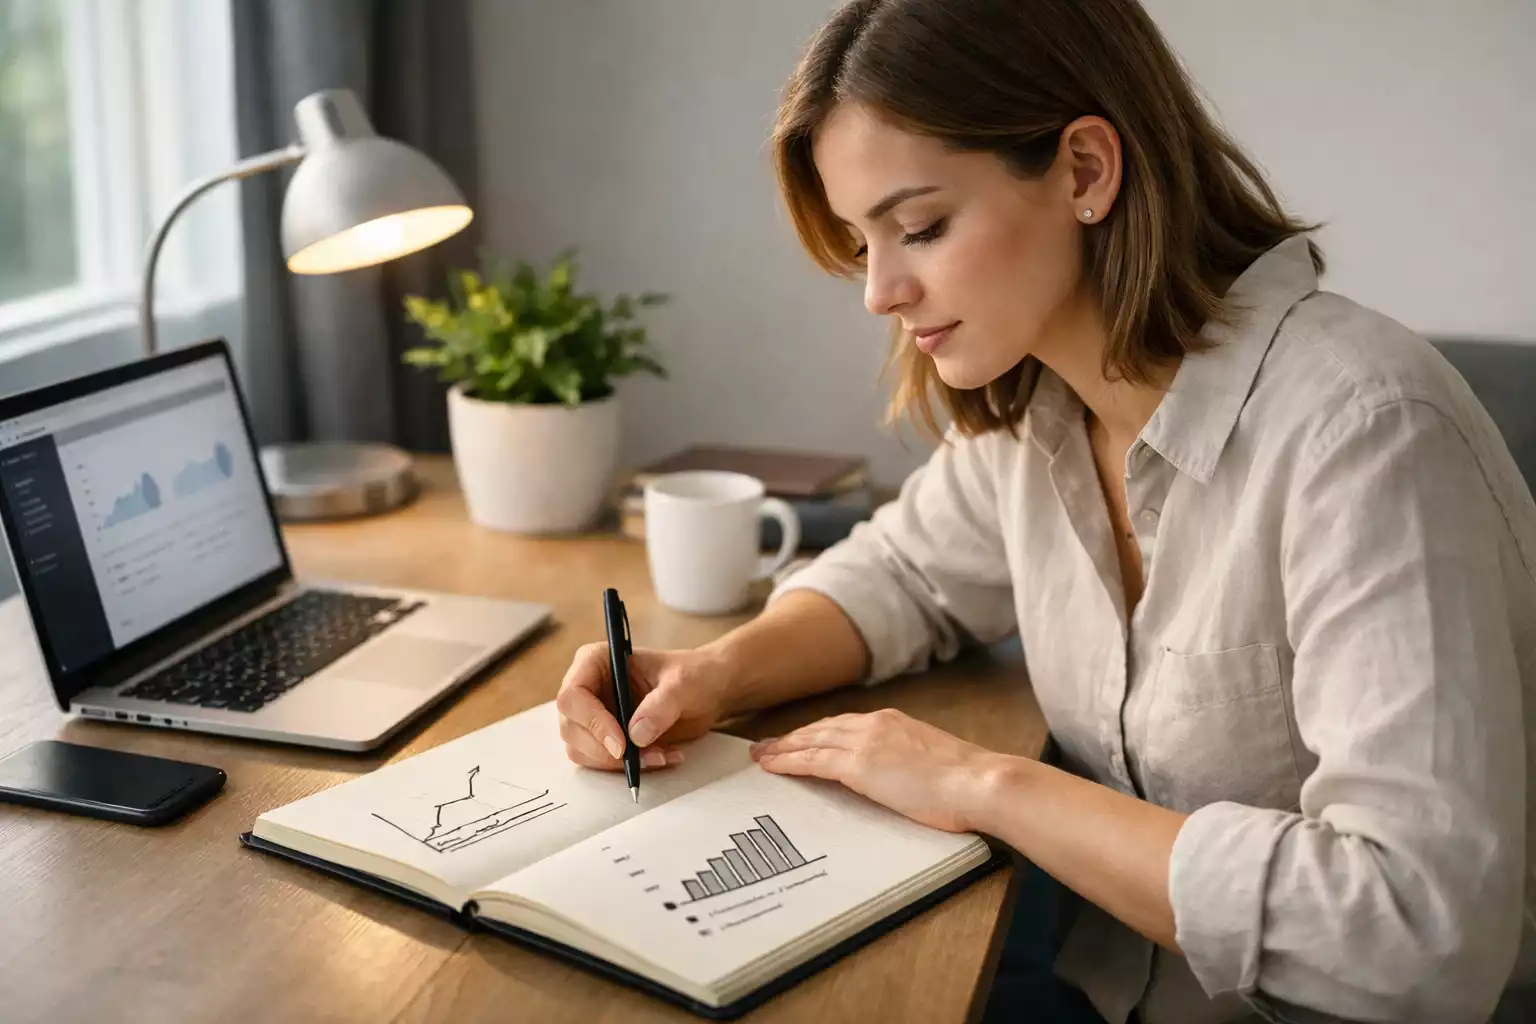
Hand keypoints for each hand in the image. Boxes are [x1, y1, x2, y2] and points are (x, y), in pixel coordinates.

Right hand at [556, 642, 734, 771]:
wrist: (706, 691)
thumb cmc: (692, 676)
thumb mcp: (683, 684)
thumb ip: (662, 705)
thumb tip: (636, 735)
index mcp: (596, 661)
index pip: (573, 695)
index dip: (591, 722)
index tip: (622, 744)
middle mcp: (587, 688)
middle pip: (571, 728)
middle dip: (607, 751)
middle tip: (648, 756)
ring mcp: (592, 715)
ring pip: (582, 750)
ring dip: (619, 763)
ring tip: (662, 755)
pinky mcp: (602, 738)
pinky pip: (600, 762)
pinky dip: (628, 767)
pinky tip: (660, 756)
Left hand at [750, 708, 998, 832]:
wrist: (978, 782)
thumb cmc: (967, 782)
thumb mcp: (933, 763)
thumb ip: (910, 762)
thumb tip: (903, 776)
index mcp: (893, 723)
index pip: (845, 724)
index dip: (819, 732)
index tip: (802, 739)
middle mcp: (875, 725)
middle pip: (822, 728)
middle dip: (793, 737)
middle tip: (768, 746)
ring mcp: (865, 743)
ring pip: (812, 741)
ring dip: (783, 748)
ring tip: (762, 756)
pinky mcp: (859, 765)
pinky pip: (813, 761)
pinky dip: (789, 761)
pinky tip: (772, 766)